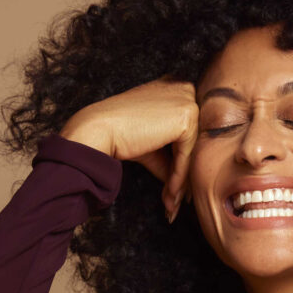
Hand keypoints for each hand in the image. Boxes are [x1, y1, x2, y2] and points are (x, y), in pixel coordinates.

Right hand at [59, 77, 199, 223]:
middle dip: (184, 175)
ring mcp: (187, 100)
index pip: (189, 131)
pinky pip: (187, 156)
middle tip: (175, 202)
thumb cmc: (120, 135)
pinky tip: (169, 195)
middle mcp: (185, 88)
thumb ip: (171, 159)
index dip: (182, 162)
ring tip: (170, 204)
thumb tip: (183, 189)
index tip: (174, 188)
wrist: (98, 130)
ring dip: (181, 181)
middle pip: (193, 141)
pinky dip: (178, 178)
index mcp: (175, 87)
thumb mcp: (152, 146)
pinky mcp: (187, 116)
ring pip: (192, 151)